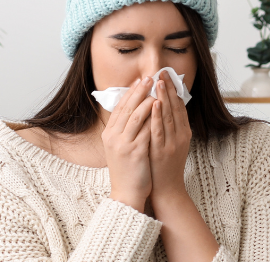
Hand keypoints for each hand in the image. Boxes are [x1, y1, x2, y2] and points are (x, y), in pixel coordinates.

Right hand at [101, 77, 156, 211]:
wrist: (127, 193)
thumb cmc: (128, 170)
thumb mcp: (121, 147)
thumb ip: (126, 130)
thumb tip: (137, 110)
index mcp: (109, 134)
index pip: (119, 107)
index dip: (130, 92)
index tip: (140, 80)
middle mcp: (113, 137)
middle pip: (126, 108)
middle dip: (139, 91)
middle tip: (149, 77)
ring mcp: (123, 144)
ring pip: (135, 115)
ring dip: (146, 99)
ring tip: (156, 87)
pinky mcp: (134, 151)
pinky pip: (144, 130)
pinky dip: (151, 116)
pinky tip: (159, 106)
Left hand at [148, 72, 193, 197]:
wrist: (166, 189)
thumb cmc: (165, 166)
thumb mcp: (171, 143)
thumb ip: (169, 127)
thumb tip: (162, 108)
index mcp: (184, 132)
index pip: (180, 106)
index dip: (174, 90)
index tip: (168, 75)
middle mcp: (181, 136)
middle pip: (176, 108)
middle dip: (169, 89)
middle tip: (163, 72)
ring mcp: (172, 143)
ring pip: (169, 116)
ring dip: (164, 97)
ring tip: (159, 82)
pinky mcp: (163, 150)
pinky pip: (159, 130)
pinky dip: (157, 116)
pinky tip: (154, 104)